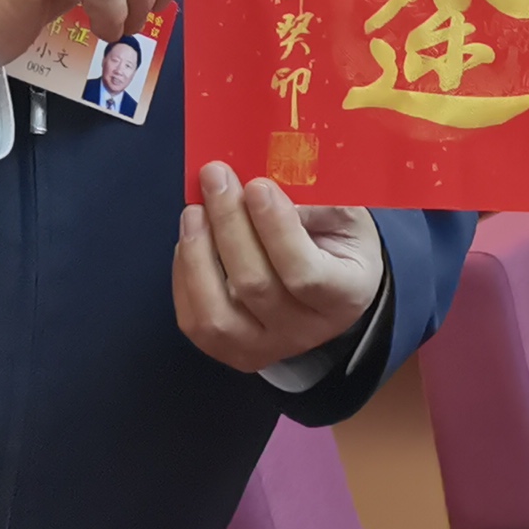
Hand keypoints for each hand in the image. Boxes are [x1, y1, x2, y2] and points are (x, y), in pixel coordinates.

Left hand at [171, 164, 384, 371]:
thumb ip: (312, 203)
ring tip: (195, 211)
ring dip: (198, 254)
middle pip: (254, 286)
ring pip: (217, 314)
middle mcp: (305, 332)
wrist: (329, 289)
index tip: (256, 185)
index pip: (306, 273)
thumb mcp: (344, 216)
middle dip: (229, 223)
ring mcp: (265, 348)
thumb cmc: (337, 244)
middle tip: (215, 177)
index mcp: (344, 296)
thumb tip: (255, 191)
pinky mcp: (230, 351)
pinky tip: (191, 240)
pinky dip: (185, 276)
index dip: (276, 228)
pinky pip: (194, 321)